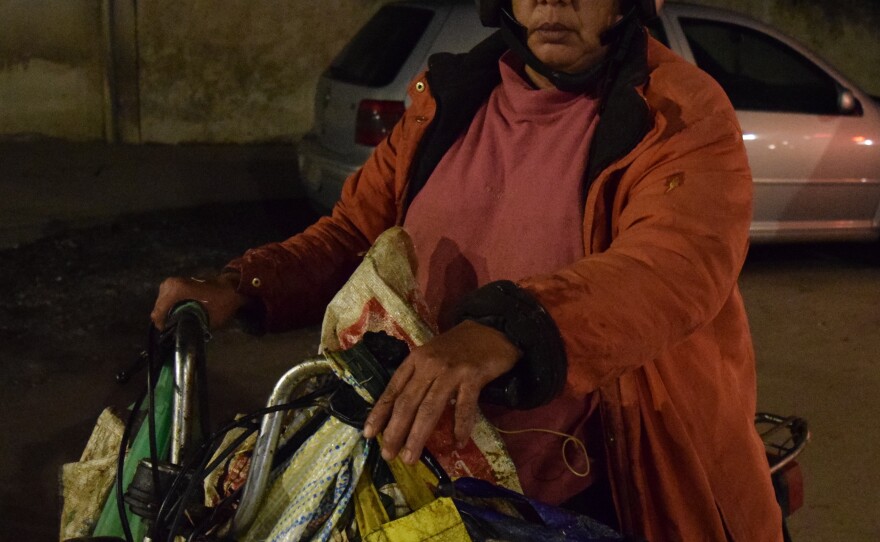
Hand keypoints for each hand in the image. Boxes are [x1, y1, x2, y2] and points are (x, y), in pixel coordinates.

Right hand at [151, 272, 245, 330]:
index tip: (169, 333)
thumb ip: (192, 327)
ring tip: (175, 323)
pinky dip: (170, 305)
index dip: (162, 325)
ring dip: (167, 312)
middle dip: (164, 318)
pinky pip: (167, 297)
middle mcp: (171, 284)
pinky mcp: (177, 282)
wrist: (232, 287)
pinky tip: (177, 314)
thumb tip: (180, 336)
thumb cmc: (222, 303)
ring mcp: (173, 282)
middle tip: (172, 329)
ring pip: (161, 302)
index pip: (158, 312)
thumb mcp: (209, 320)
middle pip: (158, 307)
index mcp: (176, 291)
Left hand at [362, 319, 520, 463]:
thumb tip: (401, 411)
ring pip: (430, 408)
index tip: (368, 434)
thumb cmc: (458, 347)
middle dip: (395, 431)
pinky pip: (464, 407)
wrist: (492, 330)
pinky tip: (458, 443)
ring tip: (411, 456)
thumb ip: (417, 377)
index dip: (380, 413)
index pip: (393, 390)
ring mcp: (451, 371)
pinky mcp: (473, 376)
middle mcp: (429, 365)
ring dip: (418, 435)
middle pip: (408, 403)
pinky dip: (460, 426)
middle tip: (388, 455)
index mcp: (415, 360)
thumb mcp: (431, 356)